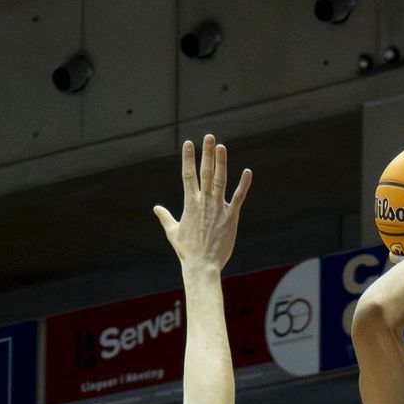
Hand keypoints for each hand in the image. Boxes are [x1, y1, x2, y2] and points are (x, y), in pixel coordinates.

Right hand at [154, 134, 251, 272]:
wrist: (202, 266)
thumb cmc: (187, 251)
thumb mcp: (173, 232)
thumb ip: (165, 217)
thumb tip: (156, 208)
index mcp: (190, 204)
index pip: (188, 175)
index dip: (188, 158)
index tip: (189, 143)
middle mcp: (204, 202)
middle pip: (205, 172)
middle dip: (206, 153)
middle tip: (209, 136)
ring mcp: (218, 208)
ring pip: (220, 180)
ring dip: (221, 162)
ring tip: (222, 146)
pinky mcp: (231, 217)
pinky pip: (239, 197)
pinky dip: (244, 184)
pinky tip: (247, 171)